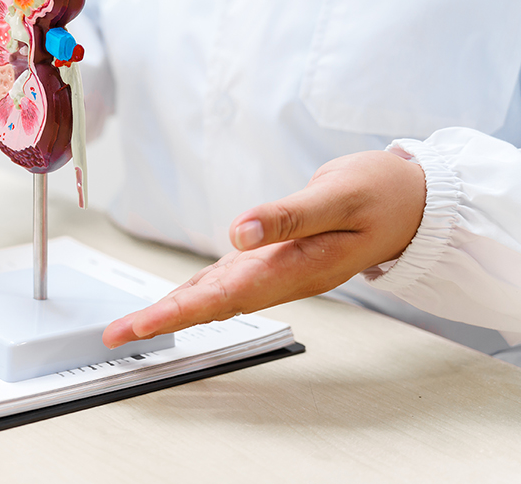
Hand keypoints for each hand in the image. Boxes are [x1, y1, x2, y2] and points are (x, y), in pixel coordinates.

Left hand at [103, 150, 425, 347]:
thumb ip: (287, 217)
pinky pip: (229, 281)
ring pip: (217, 296)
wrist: (410, 202)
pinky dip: (198, 292)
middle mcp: (280, 277)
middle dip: (162, 318)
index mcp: (293, 267)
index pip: (223, 297)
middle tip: (118, 333)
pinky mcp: (274, 257)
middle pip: (211, 304)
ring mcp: (277, 270)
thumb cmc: (378, 196)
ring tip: (136, 324)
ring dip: (175, 309)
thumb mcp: (338, 197)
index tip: (139, 326)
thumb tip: (237, 232)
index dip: (176, 313)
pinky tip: (179, 297)